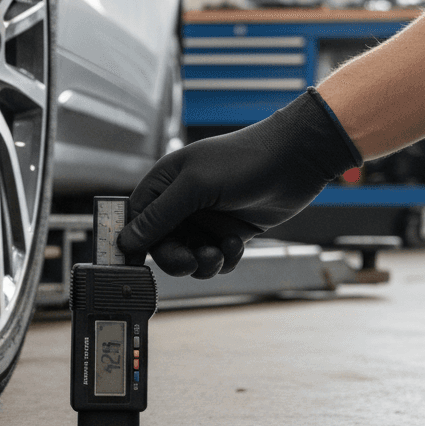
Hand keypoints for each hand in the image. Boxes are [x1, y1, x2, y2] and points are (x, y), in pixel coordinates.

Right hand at [117, 89, 360, 277]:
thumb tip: (128, 239)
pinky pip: (216, 258)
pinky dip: (224, 258)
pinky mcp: (229, 232)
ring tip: (219, 252)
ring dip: (203, 262)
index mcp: (165, 183)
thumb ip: (160, 215)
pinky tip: (237, 244)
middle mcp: (182, 202)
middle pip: (163, 244)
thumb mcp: (195, 186)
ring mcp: (206, 218)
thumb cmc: (243, 161)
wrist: (296, 161)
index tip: (137, 264)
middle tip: (190, 263)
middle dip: (175, 258)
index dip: (136, 242)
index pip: (137, 219)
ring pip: (190, 256)